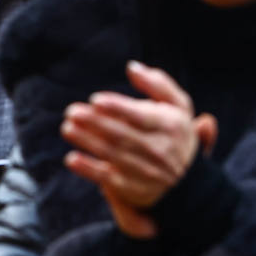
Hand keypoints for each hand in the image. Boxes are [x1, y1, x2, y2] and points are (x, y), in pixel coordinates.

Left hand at [62, 61, 215, 237]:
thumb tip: (132, 67)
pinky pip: (107, 178)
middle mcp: (159, 150)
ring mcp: (145, 171)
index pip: (141, 117)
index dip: (117, 108)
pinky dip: (88, 169)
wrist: (188, 181)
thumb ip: (158, 83)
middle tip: (72, 111)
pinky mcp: (132, 188)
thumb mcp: (178, 106)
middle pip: (122, 135)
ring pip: (112, 154)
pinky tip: (72, 158)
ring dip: (87, 141)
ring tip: (67, 128)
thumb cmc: (175, 133)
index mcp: (170, 126)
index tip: (95, 100)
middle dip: (95, 123)